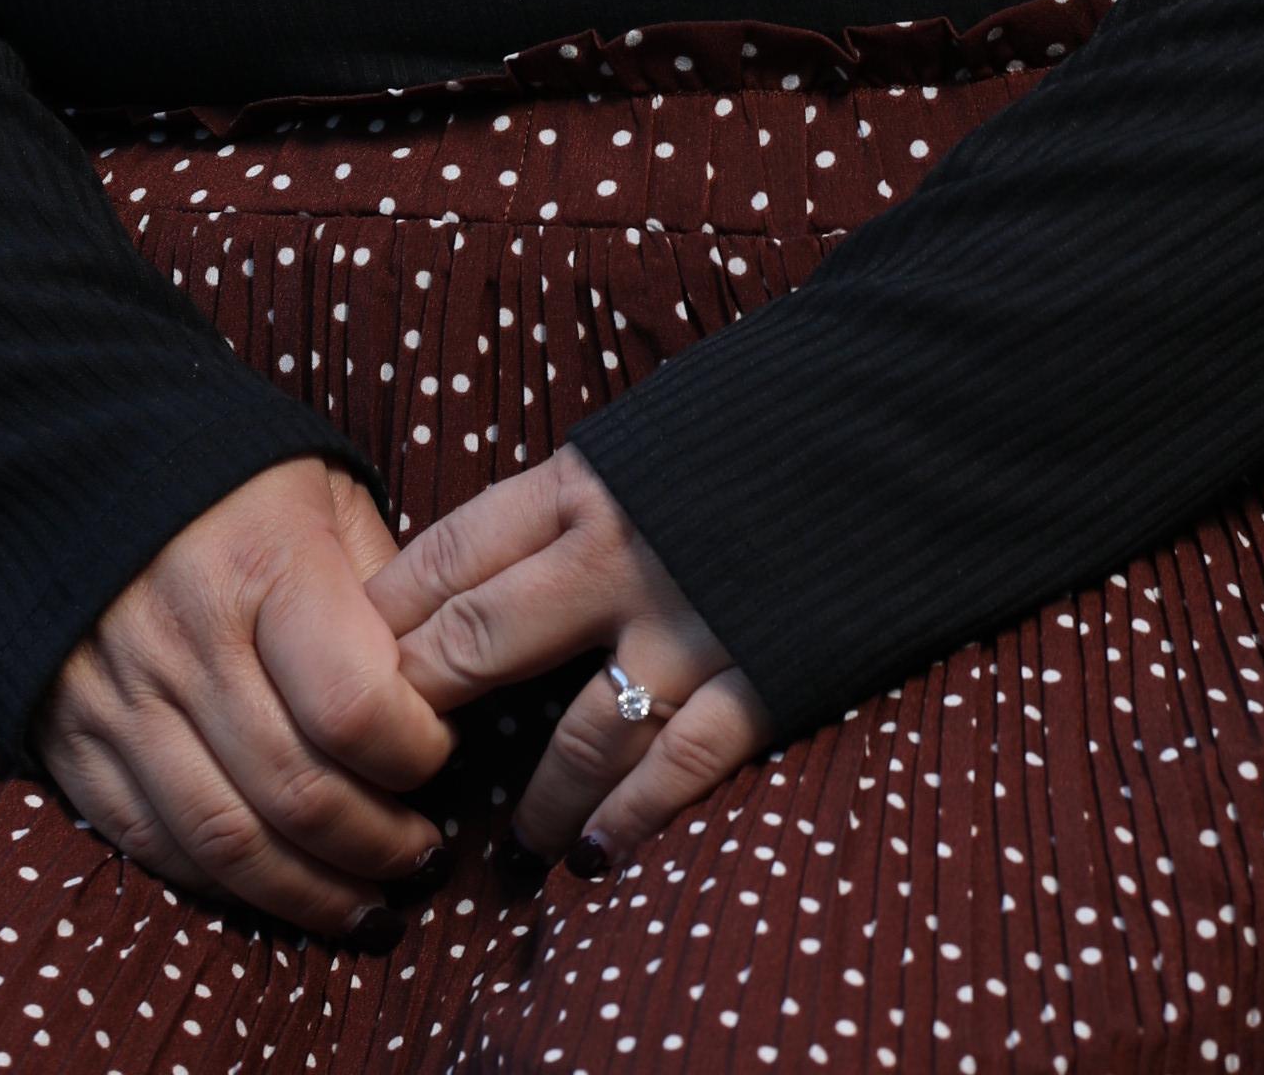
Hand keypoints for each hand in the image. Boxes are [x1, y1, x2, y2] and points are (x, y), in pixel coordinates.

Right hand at [38, 457, 455, 939]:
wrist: (72, 461)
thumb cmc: (231, 482)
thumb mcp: (324, 496)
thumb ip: (382, 591)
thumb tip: (441, 695)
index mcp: (261, 563)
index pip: (354, 706)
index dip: (415, 754)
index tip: (441, 755)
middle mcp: (185, 639)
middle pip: (296, 791)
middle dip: (377, 844)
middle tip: (421, 855)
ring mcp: (120, 699)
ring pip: (226, 842)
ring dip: (310, 894)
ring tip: (369, 904)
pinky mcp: (73, 741)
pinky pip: (153, 845)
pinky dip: (223, 886)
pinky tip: (278, 889)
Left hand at [368, 444, 765, 872]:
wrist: (910, 410)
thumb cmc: (774, 411)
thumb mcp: (656, 431)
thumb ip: (587, 494)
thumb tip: (515, 555)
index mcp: (586, 476)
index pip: (448, 554)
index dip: (387, 620)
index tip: (352, 665)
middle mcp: (618, 551)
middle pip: (478, 643)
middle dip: (425, 709)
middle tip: (396, 764)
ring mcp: (689, 622)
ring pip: (574, 735)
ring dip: (536, 801)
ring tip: (521, 845)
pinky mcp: (762, 673)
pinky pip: (678, 767)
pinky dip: (632, 817)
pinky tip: (600, 852)